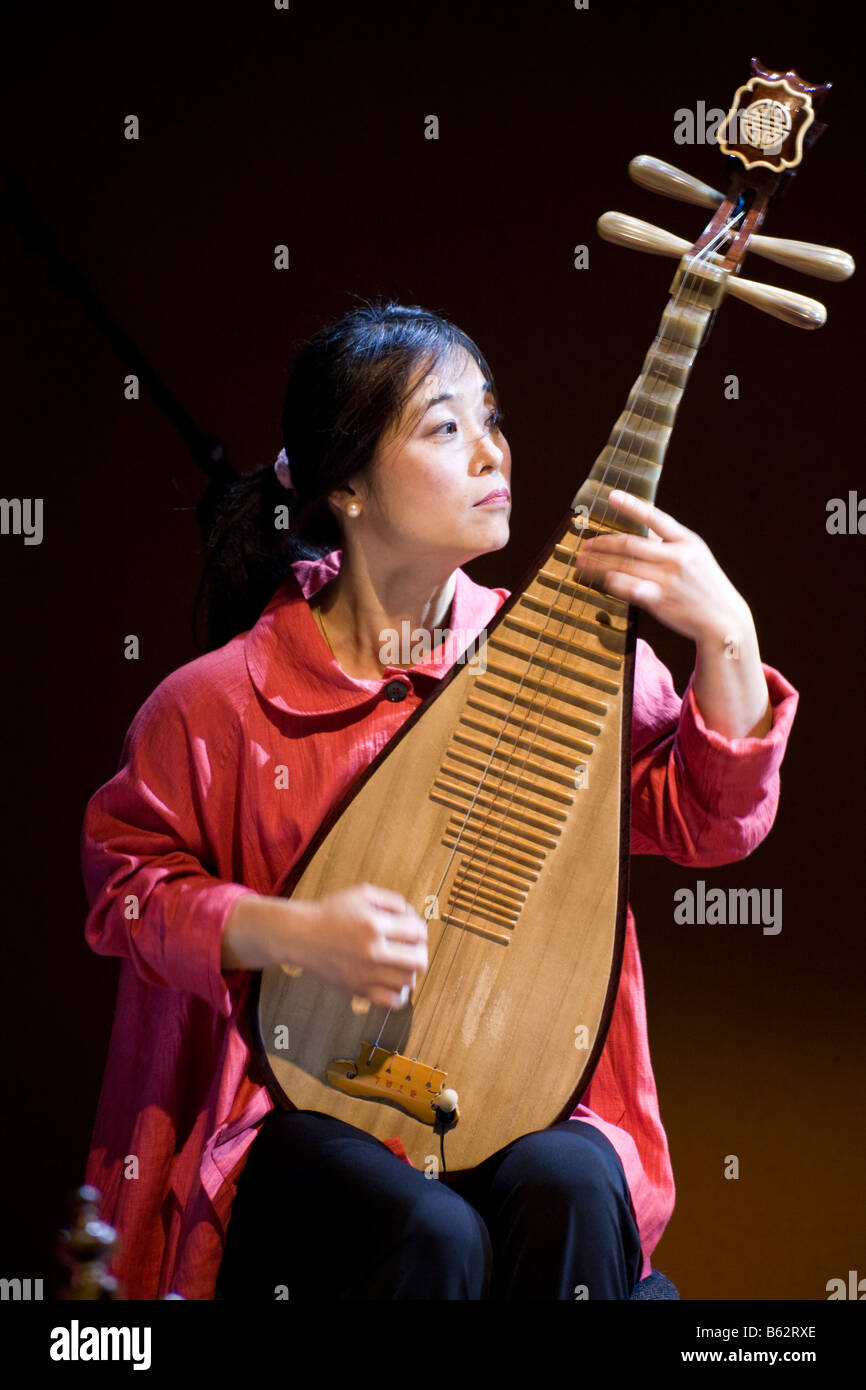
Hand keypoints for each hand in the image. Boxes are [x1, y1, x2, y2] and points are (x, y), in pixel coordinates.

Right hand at [295, 882, 427, 1008]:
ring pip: (408, 981)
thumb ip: (392, 900)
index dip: (420, 930)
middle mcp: (373, 951)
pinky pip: (391, 1002)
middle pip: (419, 960)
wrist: (300, 935)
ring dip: (410, 971)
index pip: (418, 932)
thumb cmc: (331, 912)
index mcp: (375, 924)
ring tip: (400, 964)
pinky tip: (393, 983)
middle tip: (412, 949)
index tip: (412, 931)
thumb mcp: (362, 893)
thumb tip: (413, 916)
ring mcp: (366, 974)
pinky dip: (399, 994)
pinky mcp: (358, 989)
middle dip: (421, 952)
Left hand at [574, 490, 748, 643]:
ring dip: (599, 564)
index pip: (655, 517)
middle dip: (603, 543)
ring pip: (624, 566)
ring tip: (582, 563)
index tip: (612, 496)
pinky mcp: (660, 600)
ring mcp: (668, 579)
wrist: (723, 620)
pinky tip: (600, 581)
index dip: (632, 506)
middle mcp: (678, 557)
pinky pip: (628, 587)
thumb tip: (640, 530)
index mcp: (687, 541)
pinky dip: (612, 583)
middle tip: (586, 544)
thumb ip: (669, 543)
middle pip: (631, 544)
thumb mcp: (695, 556)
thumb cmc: (705, 587)